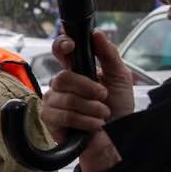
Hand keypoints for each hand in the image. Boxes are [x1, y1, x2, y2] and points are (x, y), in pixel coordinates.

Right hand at [40, 31, 130, 171]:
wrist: (118, 138)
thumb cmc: (119, 109)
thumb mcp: (121, 78)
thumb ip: (109, 55)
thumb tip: (96, 33)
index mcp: (77, 71)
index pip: (61, 51)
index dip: (62, 45)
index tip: (72, 45)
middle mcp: (61, 85)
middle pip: (63, 77)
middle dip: (88, 88)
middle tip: (104, 96)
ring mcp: (52, 102)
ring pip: (66, 98)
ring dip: (91, 108)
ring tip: (102, 115)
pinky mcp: (49, 120)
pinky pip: (63, 115)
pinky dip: (84, 121)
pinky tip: (93, 126)